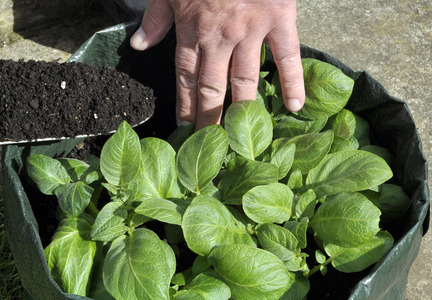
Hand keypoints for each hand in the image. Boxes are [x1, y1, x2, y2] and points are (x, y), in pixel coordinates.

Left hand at [130, 0, 304, 128]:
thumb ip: (155, 19)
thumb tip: (137, 46)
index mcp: (191, 30)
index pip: (186, 78)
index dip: (186, 106)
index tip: (185, 131)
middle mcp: (219, 37)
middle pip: (212, 87)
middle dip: (210, 119)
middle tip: (213, 147)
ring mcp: (250, 30)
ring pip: (245, 79)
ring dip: (243, 110)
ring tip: (244, 139)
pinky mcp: (278, 19)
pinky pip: (287, 56)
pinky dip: (292, 82)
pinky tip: (294, 107)